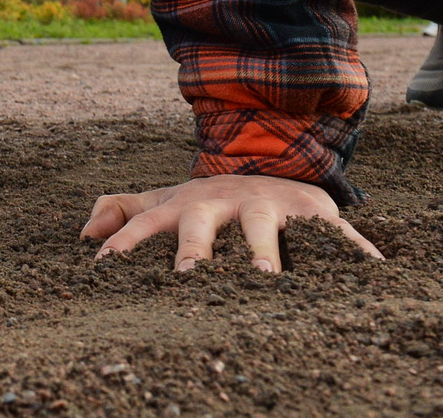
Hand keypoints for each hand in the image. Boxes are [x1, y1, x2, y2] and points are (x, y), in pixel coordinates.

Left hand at [81, 174, 382, 272]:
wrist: (279, 162)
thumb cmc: (212, 199)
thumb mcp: (169, 200)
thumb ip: (126, 211)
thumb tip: (84, 233)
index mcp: (189, 204)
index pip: (149, 222)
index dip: (126, 241)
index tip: (105, 266)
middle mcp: (226, 202)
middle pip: (204, 222)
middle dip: (195, 248)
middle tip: (186, 277)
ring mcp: (270, 204)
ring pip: (263, 226)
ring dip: (263, 251)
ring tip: (265, 280)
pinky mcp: (314, 212)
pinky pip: (330, 234)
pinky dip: (345, 253)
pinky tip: (358, 273)